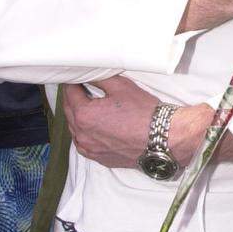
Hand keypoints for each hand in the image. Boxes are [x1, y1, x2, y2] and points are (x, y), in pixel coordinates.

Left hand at [64, 78, 232, 168]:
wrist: (163, 139)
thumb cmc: (144, 113)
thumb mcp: (121, 87)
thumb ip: (98, 78)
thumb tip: (86, 73)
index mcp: (83, 115)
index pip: (69, 92)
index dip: (72, 81)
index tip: (77, 76)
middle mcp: (81, 134)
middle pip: (69, 110)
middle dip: (74, 97)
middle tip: (82, 86)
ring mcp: (89, 148)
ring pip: (75, 128)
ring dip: (78, 115)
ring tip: (90, 105)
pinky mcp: (98, 158)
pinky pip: (84, 142)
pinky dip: (86, 131)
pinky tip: (96, 124)